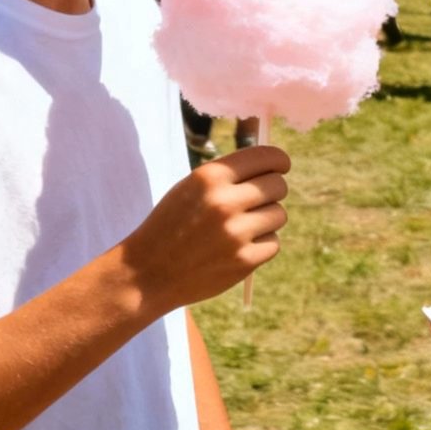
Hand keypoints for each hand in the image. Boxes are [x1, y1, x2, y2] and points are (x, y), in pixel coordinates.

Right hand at [125, 146, 289, 314]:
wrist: (148, 272)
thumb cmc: (171, 224)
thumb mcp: (191, 187)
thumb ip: (227, 175)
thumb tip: (272, 166)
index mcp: (210, 176)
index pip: (265, 157)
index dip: (279, 160)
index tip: (282, 166)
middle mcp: (224, 201)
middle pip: (277, 185)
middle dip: (272, 191)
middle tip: (258, 200)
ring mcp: (235, 233)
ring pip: (279, 215)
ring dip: (267, 219)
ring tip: (243, 226)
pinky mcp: (243, 261)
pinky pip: (273, 243)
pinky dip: (262, 245)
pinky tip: (239, 247)